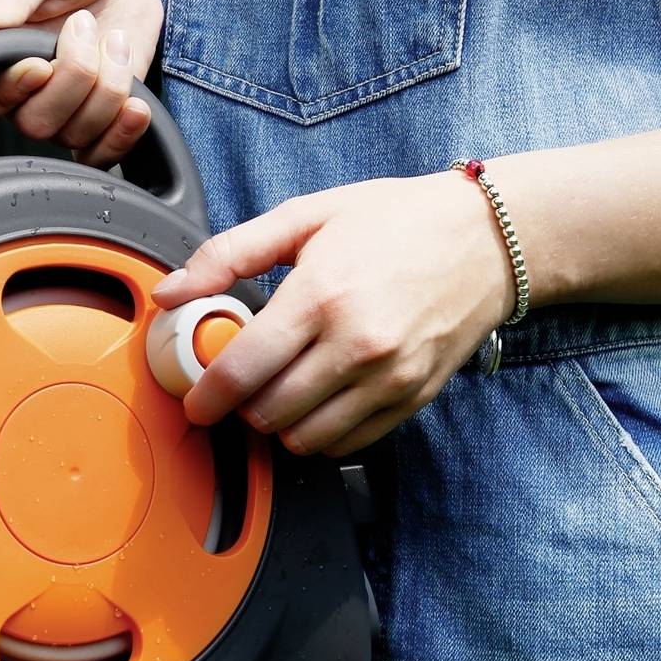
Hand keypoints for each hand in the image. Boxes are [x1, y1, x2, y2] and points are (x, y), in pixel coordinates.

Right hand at [0, 0, 162, 168]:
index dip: (1, 98)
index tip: (39, 64)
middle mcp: (20, 85)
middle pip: (32, 123)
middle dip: (74, 80)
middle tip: (85, 25)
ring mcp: (62, 103)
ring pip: (75, 134)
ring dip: (108, 88)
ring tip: (113, 39)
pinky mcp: (99, 113)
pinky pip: (102, 153)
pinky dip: (123, 135)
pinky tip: (137, 103)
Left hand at [151, 174, 514, 457]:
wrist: (487, 239)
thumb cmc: (397, 220)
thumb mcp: (306, 216)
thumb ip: (230, 254)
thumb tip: (173, 290)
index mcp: (322, 295)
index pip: (242, 370)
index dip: (205, 395)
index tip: (195, 400)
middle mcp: (357, 345)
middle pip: (269, 413)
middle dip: (241, 406)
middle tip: (240, 384)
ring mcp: (390, 378)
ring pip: (307, 439)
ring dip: (280, 424)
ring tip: (280, 390)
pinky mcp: (413, 398)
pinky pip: (349, 443)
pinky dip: (323, 433)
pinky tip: (318, 398)